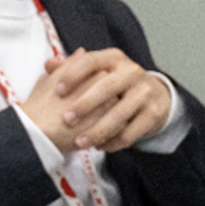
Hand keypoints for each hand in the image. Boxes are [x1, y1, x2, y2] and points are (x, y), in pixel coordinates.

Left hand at [24, 47, 170, 152]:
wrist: (155, 94)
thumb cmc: (114, 82)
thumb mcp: (97, 70)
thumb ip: (71, 67)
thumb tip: (49, 64)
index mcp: (113, 58)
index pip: (91, 61)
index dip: (73, 75)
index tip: (57, 91)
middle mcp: (131, 72)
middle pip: (107, 87)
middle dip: (85, 105)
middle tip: (66, 120)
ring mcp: (145, 92)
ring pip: (120, 114)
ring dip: (98, 131)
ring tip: (80, 143)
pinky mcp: (153, 113)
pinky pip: (132, 132)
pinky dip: (114, 142)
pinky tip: (99, 147)